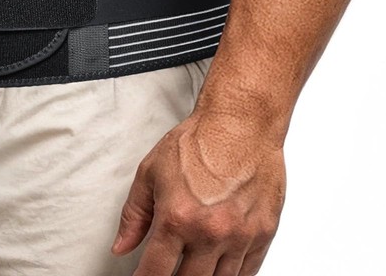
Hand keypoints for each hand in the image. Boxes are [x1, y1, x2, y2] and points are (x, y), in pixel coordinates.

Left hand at [111, 110, 285, 275]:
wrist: (241, 124)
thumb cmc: (199, 141)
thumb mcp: (151, 172)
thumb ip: (134, 214)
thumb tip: (122, 246)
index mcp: (178, 218)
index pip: (155, 272)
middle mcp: (210, 233)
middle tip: (166, 270)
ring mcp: (240, 237)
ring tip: (190, 267)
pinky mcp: (263, 235)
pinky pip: (247, 273)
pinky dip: (230, 275)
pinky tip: (217, 267)